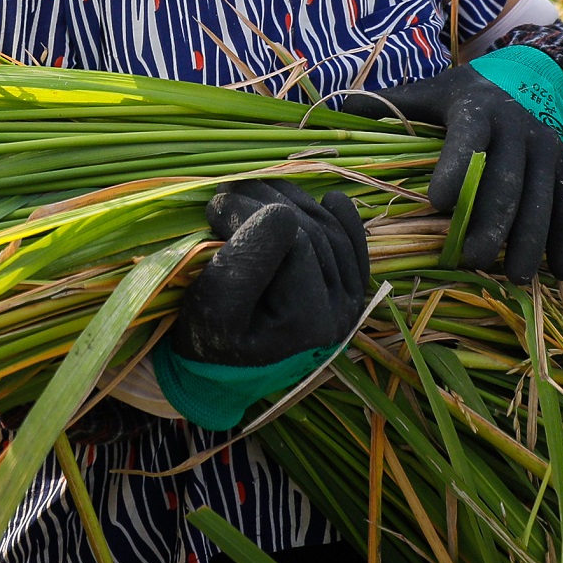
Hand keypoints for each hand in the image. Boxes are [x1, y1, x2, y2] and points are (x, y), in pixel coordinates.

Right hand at [172, 179, 370, 366]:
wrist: (225, 373)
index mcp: (308, 322)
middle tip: (226, 190)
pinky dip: (342, 217)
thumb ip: (242, 263)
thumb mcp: (212, 310)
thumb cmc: (209, 342)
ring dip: (292, 199)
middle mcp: (338, 313)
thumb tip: (278, 212)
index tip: (212, 207)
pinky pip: (353, 244)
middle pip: (313, 230)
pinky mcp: (349, 292)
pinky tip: (328, 199)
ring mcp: (348, 302)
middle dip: (266, 199)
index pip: (292, 240)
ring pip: (330, 229)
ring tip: (253, 189)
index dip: (250, 212)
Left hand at [335, 66, 562, 280]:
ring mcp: (547, 147)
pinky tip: (561, 272)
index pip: (467, 141)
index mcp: (478, 109)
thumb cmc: (468, 93)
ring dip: (530, 239)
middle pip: (507, 180)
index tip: (438, 202)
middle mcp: (518, 127)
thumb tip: (337, 110)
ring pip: (541, 198)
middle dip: (492, 221)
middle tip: (474, 258)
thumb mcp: (431, 90)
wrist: (532, 72)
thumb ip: (391, 105)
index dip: (455, 169)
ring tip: (515, 276)